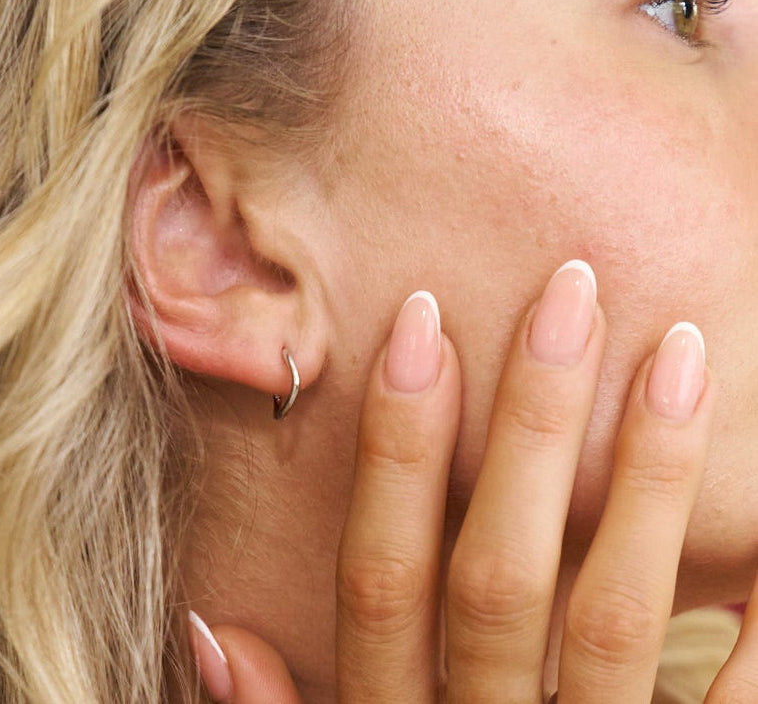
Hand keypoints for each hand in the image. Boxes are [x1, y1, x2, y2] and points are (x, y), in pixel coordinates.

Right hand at [187, 261, 753, 701]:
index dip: (395, 446)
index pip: (384, 570)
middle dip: (531, 424)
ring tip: (676, 353)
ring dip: (643, 480)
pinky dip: (752, 622)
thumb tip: (211, 624)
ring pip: (614, 620)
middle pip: (502, 572)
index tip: (419, 321)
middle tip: (569, 291)